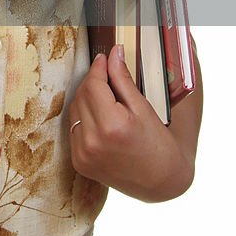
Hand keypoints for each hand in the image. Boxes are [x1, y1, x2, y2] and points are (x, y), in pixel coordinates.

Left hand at [68, 47, 194, 201]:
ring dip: (87, 98)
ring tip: (106, 98)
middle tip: (108, 75)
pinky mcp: (78, 162)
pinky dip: (84, 118)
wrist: (161, 182)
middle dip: (93, 81)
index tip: (105, 58)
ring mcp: (82, 154)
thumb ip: (123, 79)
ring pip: (75, 110)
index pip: (93, 84)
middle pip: (81, 95)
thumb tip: (114, 53)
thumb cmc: (159, 145)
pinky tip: (100, 118)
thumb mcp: (144, 108)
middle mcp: (92, 142)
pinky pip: (74, 128)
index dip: (98, 67)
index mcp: (112, 126)